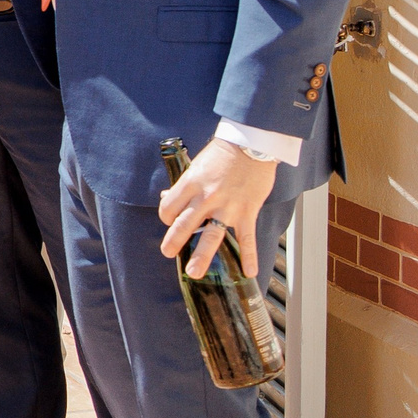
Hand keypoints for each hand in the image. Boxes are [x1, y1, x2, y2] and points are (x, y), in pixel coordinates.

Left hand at [157, 138, 280, 277]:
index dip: (166, 217)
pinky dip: (249, 256)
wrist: (251, 144)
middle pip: (183, 226)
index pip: (168, 208)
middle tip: (168, 253)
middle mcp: (205, 197)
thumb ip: (183, 184)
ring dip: (201, 257)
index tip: (169, 221)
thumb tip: (167, 197)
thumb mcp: (195, 165)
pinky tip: (249, 272)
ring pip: (211, 237)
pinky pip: (247, 239)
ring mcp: (227, 207)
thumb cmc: (223, 152)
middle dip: (173, 243)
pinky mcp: (247, 212)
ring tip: (194, 273)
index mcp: (190, 184)